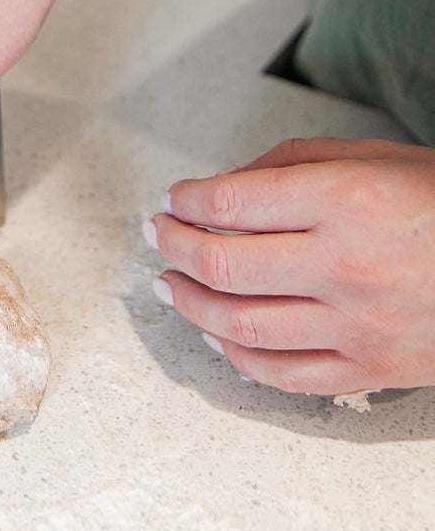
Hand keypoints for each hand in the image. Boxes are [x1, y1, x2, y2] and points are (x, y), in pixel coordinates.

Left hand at [145, 138, 434, 394]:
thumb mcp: (368, 156)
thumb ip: (286, 166)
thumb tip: (219, 190)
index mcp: (343, 200)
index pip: (229, 205)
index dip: (186, 202)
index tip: (172, 200)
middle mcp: (345, 265)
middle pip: (222, 265)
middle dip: (174, 247)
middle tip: (158, 236)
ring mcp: (358, 325)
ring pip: (241, 324)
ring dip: (190, 304)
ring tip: (169, 285)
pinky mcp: (372, 369)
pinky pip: (283, 374)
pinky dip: (237, 356)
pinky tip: (215, 335)